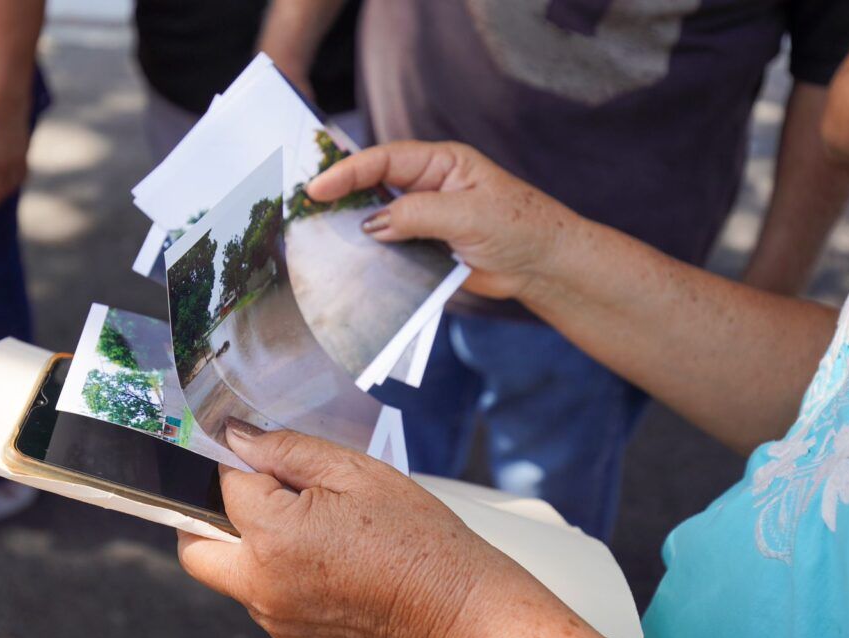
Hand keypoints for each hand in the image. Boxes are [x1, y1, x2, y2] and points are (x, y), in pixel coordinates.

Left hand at [177, 421, 529, 637]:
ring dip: (248, 545)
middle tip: (254, 493)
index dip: (244, 462)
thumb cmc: (417, 542)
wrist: (453, 610)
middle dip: (211, 513)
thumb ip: (289, 450)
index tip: (263, 455)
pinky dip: (275, 574)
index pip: (224, 484)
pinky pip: (261, 598)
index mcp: (274, 537)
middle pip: (196, 545)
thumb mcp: (356, 472)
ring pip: (229, 574)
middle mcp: (262, 586)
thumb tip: (240, 438)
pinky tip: (323, 558)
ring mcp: (274, 618)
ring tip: (309, 527)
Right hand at [306, 141, 580, 300]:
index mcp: (441, 163)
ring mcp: (424, 218)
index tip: (319, 188)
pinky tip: (351, 262)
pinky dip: (371, 254)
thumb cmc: (520, 227)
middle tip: (305, 208)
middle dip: (342, 194)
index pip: (385, 160)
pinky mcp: (425, 248)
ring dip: (353, 227)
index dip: (349, 172)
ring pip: (378, 218)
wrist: (543, 267)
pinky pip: (390, 248)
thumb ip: (418, 216)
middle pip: (374, 185)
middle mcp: (428, 186)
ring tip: (318, 236)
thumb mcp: (468, 215)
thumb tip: (372, 225)